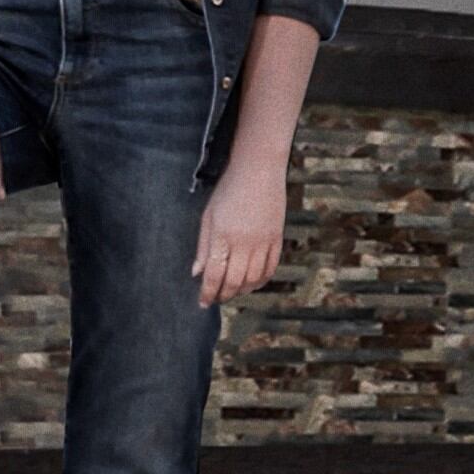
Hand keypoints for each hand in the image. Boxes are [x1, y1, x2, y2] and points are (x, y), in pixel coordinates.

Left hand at [196, 160, 288, 305]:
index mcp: (223, 236)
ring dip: (242, 290)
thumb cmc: (229, 191)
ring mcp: (263, 242)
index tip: (203, 302)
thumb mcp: (208, 216)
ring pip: (254, 279)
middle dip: (223, 295)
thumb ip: (203, 247)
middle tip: (216, 299)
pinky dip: (261, 281)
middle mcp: (244, 243)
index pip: (214, 275)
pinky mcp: (277, 239)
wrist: (259, 171)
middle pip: (234, 281)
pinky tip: (252, 283)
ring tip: (232, 292)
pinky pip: (271, 268)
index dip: (208, 292)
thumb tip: (197, 273)